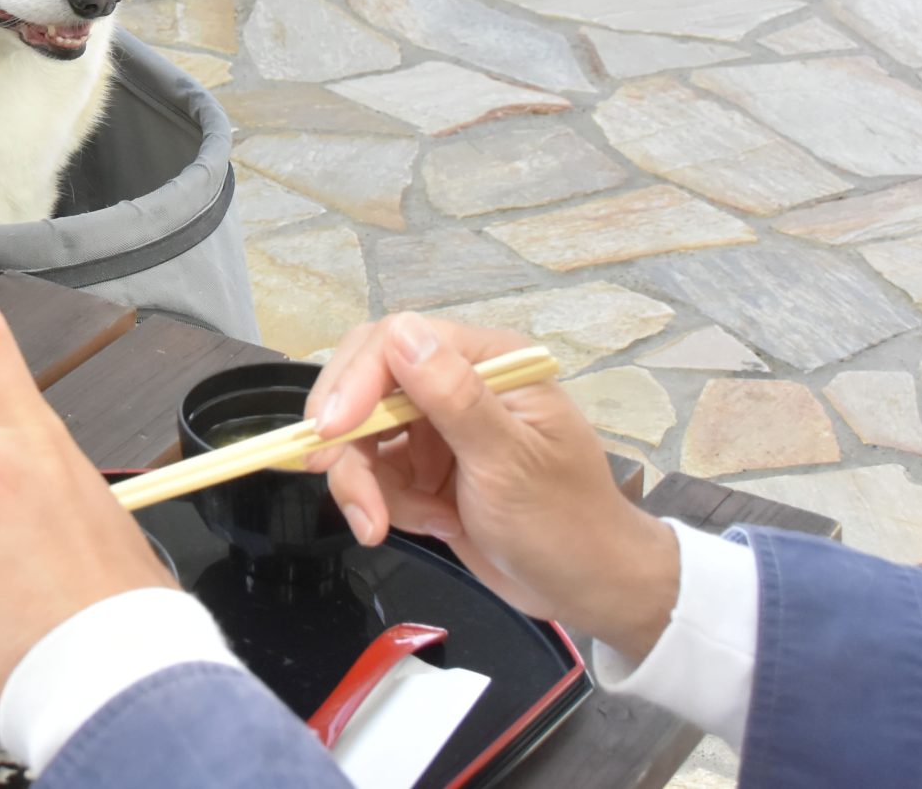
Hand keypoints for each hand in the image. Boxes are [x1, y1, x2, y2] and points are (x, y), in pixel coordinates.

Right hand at [305, 312, 678, 658]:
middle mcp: (457, 383)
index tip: (330, 436)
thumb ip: (456, 398)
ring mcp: (438, 426)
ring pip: (361, 436)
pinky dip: (389, 504)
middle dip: (350, 443)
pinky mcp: (425, 466)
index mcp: (488, 362)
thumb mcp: (510, 463)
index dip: (353, 384)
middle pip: (364, 387)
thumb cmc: (565, 523)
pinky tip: (437, 526)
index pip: (395, 344)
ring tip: (416, 525)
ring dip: (372, 486)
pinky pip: (376, 473)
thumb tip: (400, 331)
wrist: (591, 590)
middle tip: (349, 494)